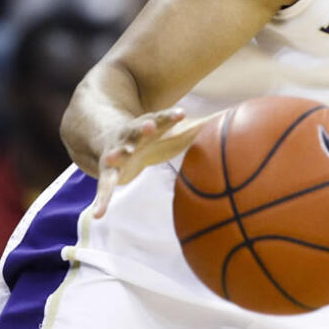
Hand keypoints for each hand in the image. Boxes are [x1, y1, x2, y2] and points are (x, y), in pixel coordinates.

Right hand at [92, 108, 210, 217]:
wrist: (109, 137)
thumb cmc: (152, 137)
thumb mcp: (174, 131)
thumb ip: (201, 127)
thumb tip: (231, 117)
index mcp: (148, 126)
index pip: (161, 119)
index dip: (170, 116)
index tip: (182, 114)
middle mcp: (130, 137)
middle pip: (136, 130)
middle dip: (142, 128)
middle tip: (147, 127)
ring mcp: (117, 153)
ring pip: (116, 154)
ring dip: (116, 155)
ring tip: (111, 157)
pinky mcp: (108, 172)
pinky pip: (104, 187)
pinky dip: (102, 200)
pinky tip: (97, 215)